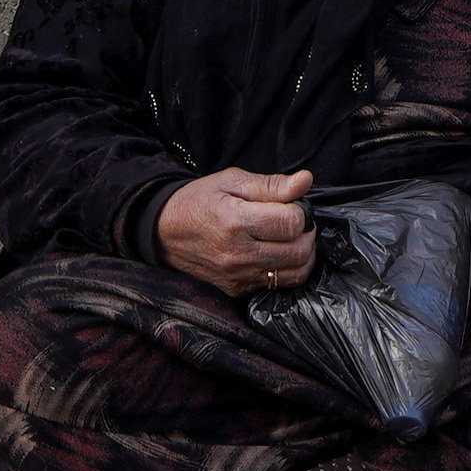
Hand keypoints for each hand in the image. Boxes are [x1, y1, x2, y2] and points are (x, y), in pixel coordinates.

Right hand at [158, 168, 318, 297]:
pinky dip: (287, 270)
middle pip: (298, 252)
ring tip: (292, 239)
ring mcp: (238, 276)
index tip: (291, 205)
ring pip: (294, 274)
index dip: (300, 212)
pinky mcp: (237, 290)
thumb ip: (271, 185)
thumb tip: (305, 180)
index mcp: (236, 222)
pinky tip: (278, 254)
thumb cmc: (199, 200)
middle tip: (297, 223)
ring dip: (303, 255)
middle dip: (307, 234)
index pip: (292, 223)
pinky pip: (277, 286)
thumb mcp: (232, 181)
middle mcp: (238, 254)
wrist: (164, 232)